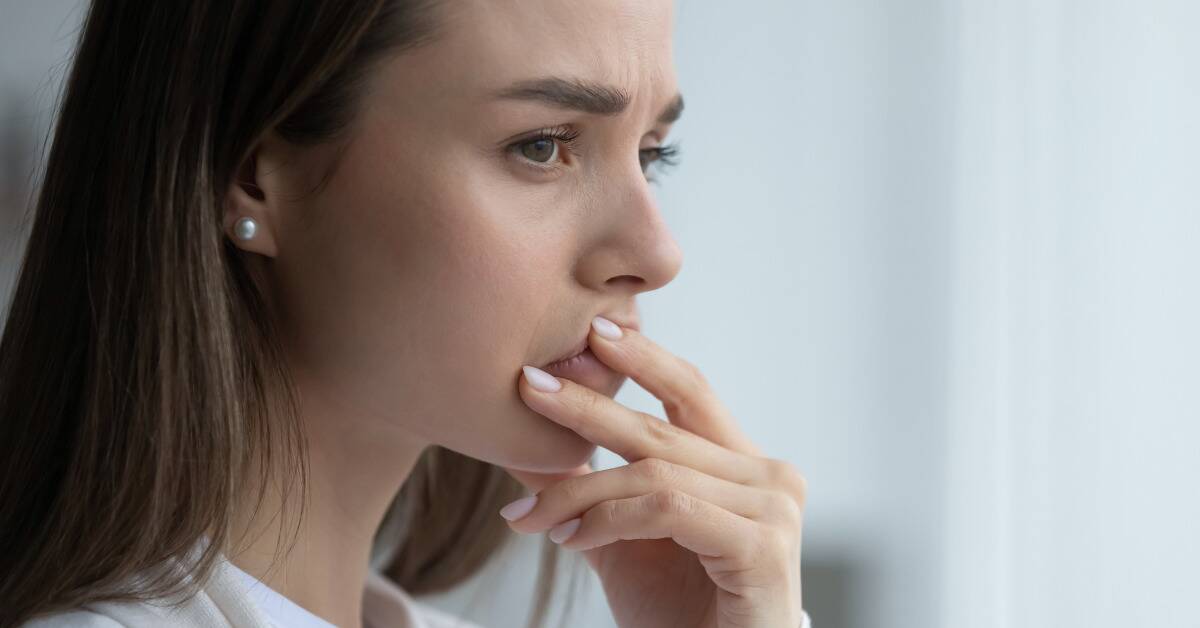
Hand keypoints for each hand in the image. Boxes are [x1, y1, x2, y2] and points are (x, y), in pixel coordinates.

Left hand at [502, 317, 805, 627]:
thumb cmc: (679, 616)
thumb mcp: (619, 541)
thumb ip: (585, 491)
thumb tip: (523, 445)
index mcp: (741, 466)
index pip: (690, 392)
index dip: (642, 358)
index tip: (589, 333)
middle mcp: (768, 477)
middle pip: (663, 426)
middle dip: (587, 405)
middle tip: (528, 385)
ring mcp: (773, 509)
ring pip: (655, 471)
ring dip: (579, 491)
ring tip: (529, 516)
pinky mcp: (764, 546)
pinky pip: (668, 508)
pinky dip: (608, 518)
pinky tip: (570, 539)